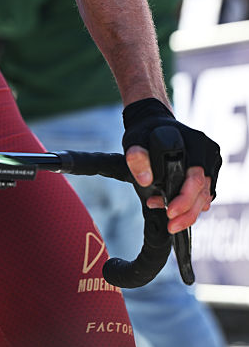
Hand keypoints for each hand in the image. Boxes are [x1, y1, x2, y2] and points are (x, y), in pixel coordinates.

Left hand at [122, 98, 220, 232]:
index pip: (195, 178)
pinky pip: (204, 194)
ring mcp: (210, 162)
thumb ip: (137, 157)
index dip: (184, 200)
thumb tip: (145, 181)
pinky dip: (190, 204)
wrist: (152, 122)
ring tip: (167, 216)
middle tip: (171, 225)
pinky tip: (172, 206)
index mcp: (196, 144)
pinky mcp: (208, 171)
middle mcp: (207, 153)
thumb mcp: (135, 140)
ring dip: (188, 211)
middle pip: (204, 191)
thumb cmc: (145, 130)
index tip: (170, 212)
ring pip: (205, 196)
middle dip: (188, 213)